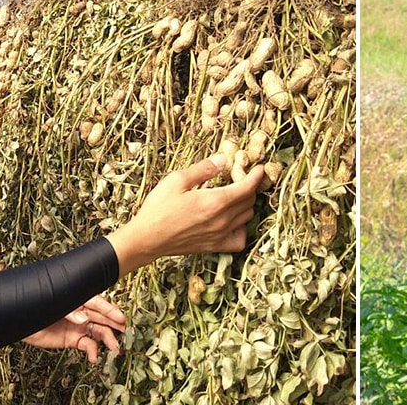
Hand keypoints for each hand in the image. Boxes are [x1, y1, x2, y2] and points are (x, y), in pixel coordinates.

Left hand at [22, 295, 126, 363]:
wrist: (20, 321)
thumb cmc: (35, 307)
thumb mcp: (52, 306)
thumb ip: (68, 311)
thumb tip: (82, 319)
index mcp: (78, 299)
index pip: (98, 303)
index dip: (110, 311)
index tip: (120, 318)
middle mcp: (81, 312)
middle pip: (102, 317)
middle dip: (114, 324)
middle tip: (125, 331)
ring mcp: (79, 326)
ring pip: (99, 332)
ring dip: (108, 339)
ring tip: (115, 348)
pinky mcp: (74, 339)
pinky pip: (88, 345)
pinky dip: (93, 352)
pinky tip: (94, 357)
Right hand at [107, 155, 263, 274]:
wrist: (146, 239)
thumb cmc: (158, 208)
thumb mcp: (177, 180)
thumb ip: (203, 169)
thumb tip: (223, 159)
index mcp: (214, 201)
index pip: (247, 187)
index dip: (257, 176)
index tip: (260, 168)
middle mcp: (222, 220)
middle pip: (249, 201)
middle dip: (251, 187)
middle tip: (242, 178)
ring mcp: (220, 235)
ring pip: (247, 218)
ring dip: (247, 204)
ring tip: (237, 195)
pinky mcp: (214, 247)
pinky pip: (239, 240)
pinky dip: (242, 229)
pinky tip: (233, 221)